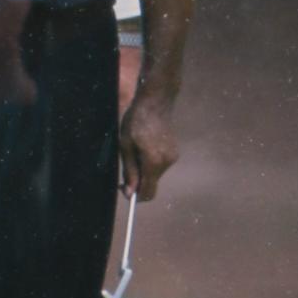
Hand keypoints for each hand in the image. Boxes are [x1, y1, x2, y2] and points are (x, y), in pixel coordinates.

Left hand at [118, 84, 179, 203]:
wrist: (156, 101)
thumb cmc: (136, 121)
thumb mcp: (126, 146)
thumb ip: (129, 171)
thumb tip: (130, 193)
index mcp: (154, 162)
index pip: (147, 192)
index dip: (135, 196)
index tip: (123, 187)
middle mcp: (167, 163)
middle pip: (151, 184)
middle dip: (138, 181)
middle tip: (126, 165)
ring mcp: (173, 157)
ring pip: (155, 174)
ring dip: (144, 169)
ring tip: (135, 150)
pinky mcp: (174, 151)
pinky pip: (160, 165)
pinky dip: (150, 162)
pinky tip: (144, 146)